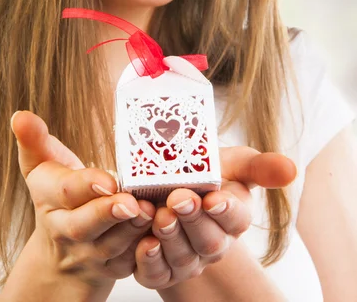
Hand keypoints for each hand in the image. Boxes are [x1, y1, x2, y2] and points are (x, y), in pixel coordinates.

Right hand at [11, 110, 155, 288]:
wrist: (61, 251)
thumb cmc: (58, 193)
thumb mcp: (44, 164)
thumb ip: (35, 139)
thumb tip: (20, 116)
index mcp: (49, 198)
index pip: (65, 191)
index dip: (86, 185)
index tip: (108, 180)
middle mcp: (66, 229)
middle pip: (84, 225)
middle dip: (108, 213)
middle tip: (131, 202)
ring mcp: (89, 253)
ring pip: (111, 246)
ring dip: (131, 230)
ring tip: (151, 212)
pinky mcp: (112, 268)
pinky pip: (130, 263)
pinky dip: (146, 250)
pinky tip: (162, 231)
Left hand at [132, 146, 296, 289]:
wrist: (161, 183)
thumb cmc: (201, 172)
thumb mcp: (230, 162)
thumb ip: (259, 166)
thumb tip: (291, 168)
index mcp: (233, 218)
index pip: (236, 219)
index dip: (225, 210)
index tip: (213, 197)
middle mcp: (213, 243)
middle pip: (209, 241)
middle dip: (193, 220)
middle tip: (179, 199)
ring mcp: (186, 259)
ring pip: (182, 257)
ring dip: (170, 237)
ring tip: (159, 214)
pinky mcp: (159, 269)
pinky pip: (156, 274)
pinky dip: (150, 260)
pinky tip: (145, 243)